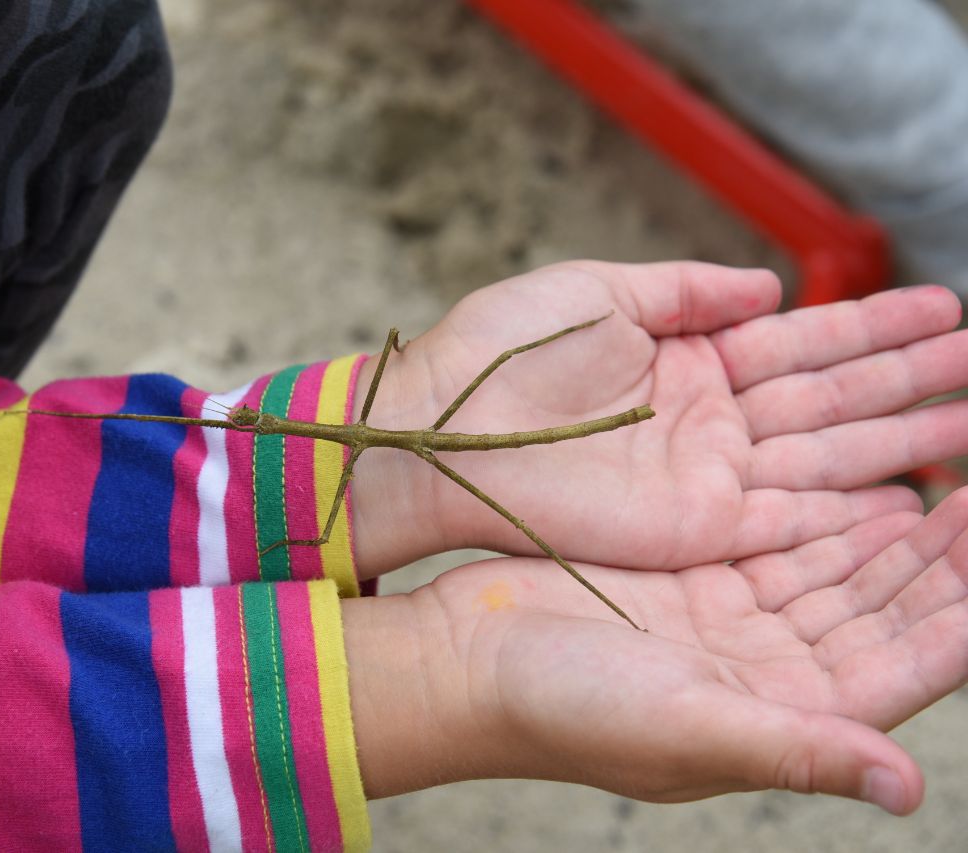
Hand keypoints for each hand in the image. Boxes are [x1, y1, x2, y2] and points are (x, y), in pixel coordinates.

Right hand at [343, 490, 967, 811]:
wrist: (463, 659)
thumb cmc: (560, 710)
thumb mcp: (686, 728)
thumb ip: (799, 750)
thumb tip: (907, 790)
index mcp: (783, 716)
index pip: (907, 663)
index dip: (962, 609)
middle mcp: (770, 670)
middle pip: (885, 606)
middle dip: (945, 554)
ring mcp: (732, 618)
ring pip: (840, 564)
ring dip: (896, 522)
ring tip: (950, 468)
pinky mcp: (693, 577)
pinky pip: (781, 535)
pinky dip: (827, 508)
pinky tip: (865, 480)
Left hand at [350, 261, 967, 574]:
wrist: (438, 429)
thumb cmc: (499, 353)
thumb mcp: (595, 292)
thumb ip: (685, 290)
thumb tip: (770, 286)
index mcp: (685, 357)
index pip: (802, 340)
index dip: (873, 326)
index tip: (945, 309)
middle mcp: (708, 420)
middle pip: (831, 398)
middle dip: (911, 381)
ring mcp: (706, 477)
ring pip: (826, 455)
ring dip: (902, 440)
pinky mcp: (695, 527)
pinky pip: (792, 516)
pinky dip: (853, 508)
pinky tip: (915, 499)